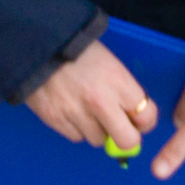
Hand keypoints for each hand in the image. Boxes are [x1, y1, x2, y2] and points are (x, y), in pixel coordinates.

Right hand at [21, 40, 155, 153]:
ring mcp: (76, 113)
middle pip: (126, 140)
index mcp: (118, 83)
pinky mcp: (55, 119)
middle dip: (125, 136)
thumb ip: (123, 91)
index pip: (146, 118)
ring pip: (98, 140)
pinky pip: (75, 136)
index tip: (137, 120)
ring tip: (86, 110)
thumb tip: (130, 119)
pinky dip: (76, 128)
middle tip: (117, 127)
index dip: (144, 121)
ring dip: (96, 129)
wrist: (37, 44)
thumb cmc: (76, 50)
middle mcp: (100, 102)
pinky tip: (70, 109)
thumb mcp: (109, 63)